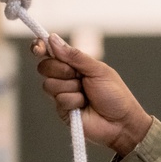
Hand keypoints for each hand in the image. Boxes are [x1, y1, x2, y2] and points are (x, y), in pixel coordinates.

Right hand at [33, 34, 152, 155]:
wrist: (121, 122)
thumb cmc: (115, 94)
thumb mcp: (98, 70)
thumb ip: (75, 56)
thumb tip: (53, 39)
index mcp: (75, 64)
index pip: (51, 52)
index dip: (41, 47)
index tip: (39, 47)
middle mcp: (66, 78)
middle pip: (45, 67)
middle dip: (61, 70)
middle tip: (78, 76)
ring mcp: (63, 94)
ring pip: (49, 84)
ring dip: (71, 88)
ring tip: (86, 94)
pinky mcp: (62, 110)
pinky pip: (59, 100)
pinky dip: (74, 101)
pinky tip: (84, 105)